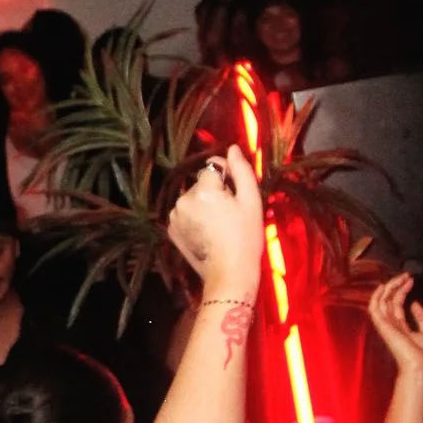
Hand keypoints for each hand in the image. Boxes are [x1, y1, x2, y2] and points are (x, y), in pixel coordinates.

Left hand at [167, 146, 262, 297]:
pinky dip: (194, 218)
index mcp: (203, 190)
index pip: (212, 167)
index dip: (227, 178)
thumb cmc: (246, 238)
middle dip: (214, 193)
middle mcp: (183, 200)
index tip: (235, 197)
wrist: (229, 274)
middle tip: (229, 215)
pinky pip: (184, 214)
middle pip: (201, 184)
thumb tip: (232, 148)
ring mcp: (174, 217)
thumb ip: (242, 170)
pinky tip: (206, 233)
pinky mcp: (171, 231)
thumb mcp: (251, 201)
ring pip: (192, 198)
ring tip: (218, 226)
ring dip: (203, 205)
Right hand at [365, 269, 422, 377]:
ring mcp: (386, 326)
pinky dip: (376, 297)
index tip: (411, 280)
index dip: (402, 290)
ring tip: (399, 277)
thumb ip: (422, 317)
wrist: (421, 368)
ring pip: (381, 302)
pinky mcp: (383, 327)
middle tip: (406, 275)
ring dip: (388, 288)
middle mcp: (391, 325)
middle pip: (388, 300)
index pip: (396, 304)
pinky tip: (383, 287)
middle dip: (395, 285)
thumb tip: (414, 303)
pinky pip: (374, 309)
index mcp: (400, 327)